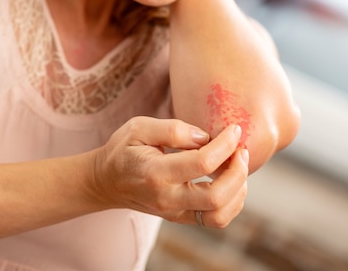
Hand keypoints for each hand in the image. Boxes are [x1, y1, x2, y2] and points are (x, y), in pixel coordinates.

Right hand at [92, 117, 248, 227]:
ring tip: (237, 165)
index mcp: (155, 173)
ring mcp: (174, 212)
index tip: (234, 129)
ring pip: (220, 214)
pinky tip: (230, 180)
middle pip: (217, 196)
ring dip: (238, 189)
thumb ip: (172, 129)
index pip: (202, 163)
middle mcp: (166, 198)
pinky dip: (232, 202)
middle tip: (240, 150)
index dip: (225, 145)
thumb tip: (205, 137)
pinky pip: (214, 219)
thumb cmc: (123, 150)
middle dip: (238, 171)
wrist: (106, 181)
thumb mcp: (139, 127)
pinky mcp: (180, 217)